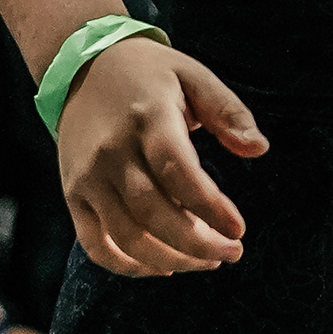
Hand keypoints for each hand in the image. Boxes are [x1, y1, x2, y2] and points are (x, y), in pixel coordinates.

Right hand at [57, 35, 267, 276]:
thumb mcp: (194, 76)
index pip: (180, 173)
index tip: (239, 229)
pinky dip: (127, 266)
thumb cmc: (150, 74)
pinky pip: (95, 244)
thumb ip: (229, 111)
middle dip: (196, 243)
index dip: (210, 207)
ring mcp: (88, 177)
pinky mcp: (73, 195)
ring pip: (126, 236)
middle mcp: (112, 151)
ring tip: (207, 261)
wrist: (83, 67)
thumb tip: (259, 149)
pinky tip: (163, 266)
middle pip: (152, 213)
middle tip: (231, 252)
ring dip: (169, 259)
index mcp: (149, 117)